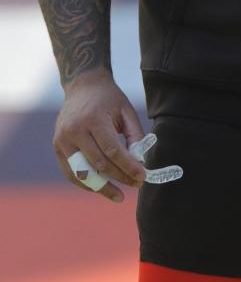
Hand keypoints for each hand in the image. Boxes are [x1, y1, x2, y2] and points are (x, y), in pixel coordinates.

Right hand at [53, 68, 146, 201]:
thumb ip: (134, 134)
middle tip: (137, 185)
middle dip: (119, 177)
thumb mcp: (126, 110)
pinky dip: (85, 183)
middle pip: (98, 164)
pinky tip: (100, 188)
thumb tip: (140, 161)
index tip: (143, 176)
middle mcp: (75, 131)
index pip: (113, 150)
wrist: (83, 86)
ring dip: (101, 187)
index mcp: (94, 119)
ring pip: (82, 173)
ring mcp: (62, 140)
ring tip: (119, 195)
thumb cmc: (109, 99)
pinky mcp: (57, 147)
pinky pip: (70, 172)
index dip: (128, 167)